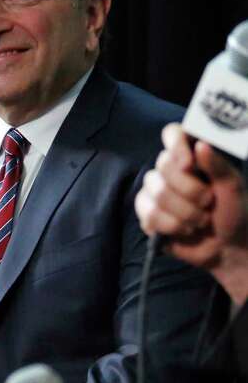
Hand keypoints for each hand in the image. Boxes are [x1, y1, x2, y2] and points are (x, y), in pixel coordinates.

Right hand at [135, 123, 247, 303]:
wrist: (228, 248)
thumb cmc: (235, 213)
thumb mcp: (233, 188)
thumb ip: (218, 166)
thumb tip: (201, 145)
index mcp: (192, 157)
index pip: (172, 134)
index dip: (175, 145)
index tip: (189, 165)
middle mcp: (170, 170)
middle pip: (163, 166)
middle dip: (189, 190)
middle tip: (208, 203)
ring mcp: (155, 192)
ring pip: (157, 193)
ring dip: (184, 212)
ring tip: (200, 221)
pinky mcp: (147, 213)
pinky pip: (149, 214)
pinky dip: (170, 225)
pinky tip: (184, 230)